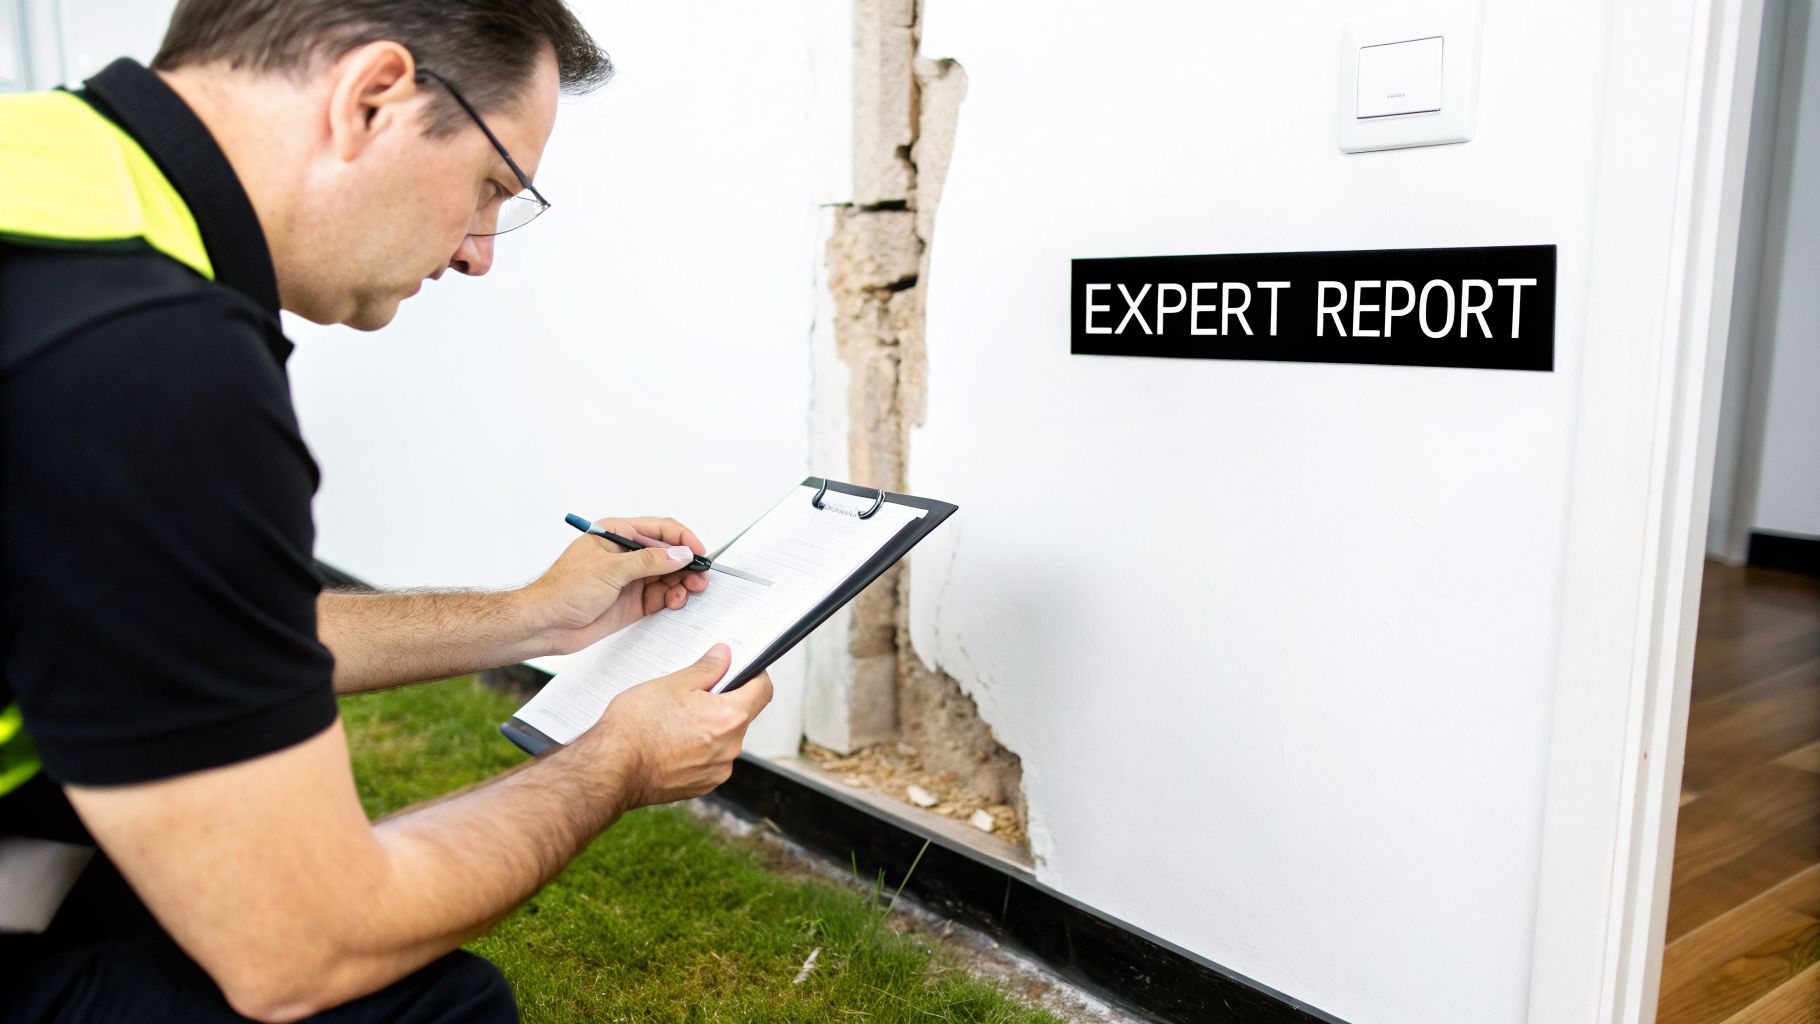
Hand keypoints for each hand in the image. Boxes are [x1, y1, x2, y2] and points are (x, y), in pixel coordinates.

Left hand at [524, 515, 709, 654]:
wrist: (545, 625)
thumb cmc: (563, 590)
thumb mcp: (610, 570)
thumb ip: (649, 561)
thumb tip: (680, 554)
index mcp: (616, 535)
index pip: (659, 530)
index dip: (683, 539)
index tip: (699, 552)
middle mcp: (626, 555)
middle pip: (668, 554)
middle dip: (686, 565)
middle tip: (699, 579)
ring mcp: (630, 579)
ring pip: (667, 577)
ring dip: (681, 584)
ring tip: (686, 593)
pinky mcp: (632, 602)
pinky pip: (660, 597)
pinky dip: (671, 599)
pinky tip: (674, 602)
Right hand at [586, 644, 774, 806]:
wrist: (611, 768)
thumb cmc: (636, 725)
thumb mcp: (673, 684)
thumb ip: (707, 669)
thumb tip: (724, 656)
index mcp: (730, 718)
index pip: (763, 690)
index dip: (755, 674)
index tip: (743, 669)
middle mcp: (730, 749)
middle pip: (741, 715)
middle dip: (723, 702)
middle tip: (693, 694)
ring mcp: (716, 771)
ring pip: (724, 740)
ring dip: (709, 728)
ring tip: (675, 721)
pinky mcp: (701, 787)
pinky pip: (709, 761)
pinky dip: (697, 750)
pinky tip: (671, 742)